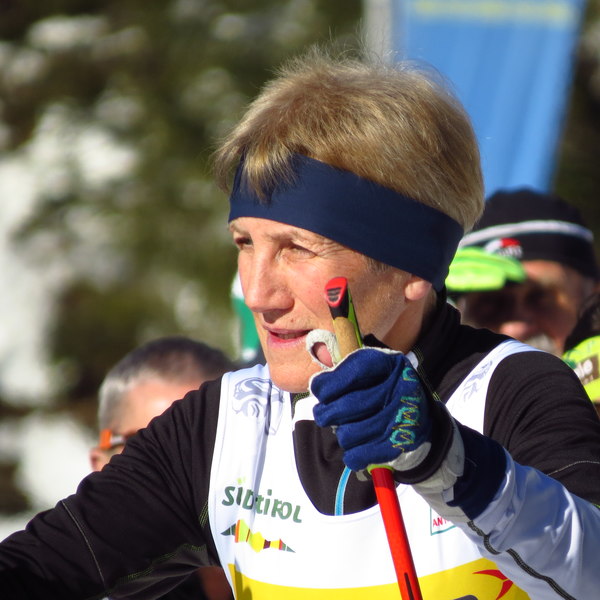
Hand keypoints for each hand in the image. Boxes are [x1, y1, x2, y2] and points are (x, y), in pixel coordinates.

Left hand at [310, 347, 452, 479]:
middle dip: (327, 413)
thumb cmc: (384, 392)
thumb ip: (345, 374)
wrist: (420, 419)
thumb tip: (317, 386)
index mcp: (391, 364)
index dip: (330, 383)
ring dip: (341, 435)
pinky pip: (360, 455)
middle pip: (350, 404)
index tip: (318, 391)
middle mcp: (402, 387)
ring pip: (350, 433)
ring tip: (345, 431)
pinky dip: (352, 455)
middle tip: (323, 415)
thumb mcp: (371, 373)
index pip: (355, 370)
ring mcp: (404, 417)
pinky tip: (354, 450)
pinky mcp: (401, 445)